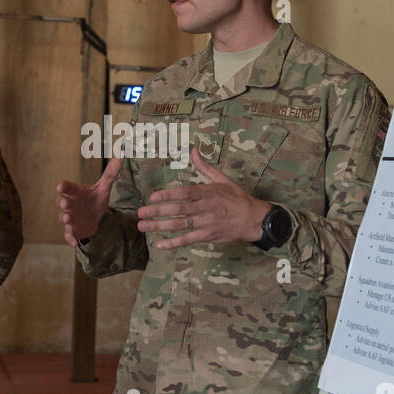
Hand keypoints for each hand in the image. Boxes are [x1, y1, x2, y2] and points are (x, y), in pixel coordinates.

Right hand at [56, 156, 122, 246]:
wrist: (94, 217)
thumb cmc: (95, 199)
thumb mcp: (103, 188)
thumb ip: (110, 175)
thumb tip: (120, 158)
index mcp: (75, 192)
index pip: (67, 187)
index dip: (63, 187)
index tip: (60, 186)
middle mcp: (70, 204)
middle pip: (62, 202)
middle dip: (62, 203)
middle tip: (64, 203)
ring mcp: (70, 218)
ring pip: (64, 218)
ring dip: (65, 218)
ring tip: (67, 218)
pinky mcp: (73, 230)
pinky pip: (69, 235)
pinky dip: (70, 239)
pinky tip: (73, 244)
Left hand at [137, 146, 270, 249]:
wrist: (253, 219)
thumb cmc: (236, 197)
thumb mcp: (222, 179)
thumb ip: (204, 166)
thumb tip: (194, 149)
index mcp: (207, 192)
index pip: (185, 193)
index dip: (168, 195)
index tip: (152, 197)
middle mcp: (205, 208)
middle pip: (178, 210)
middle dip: (158, 212)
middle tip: (140, 213)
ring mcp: (206, 223)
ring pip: (180, 225)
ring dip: (160, 227)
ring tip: (143, 227)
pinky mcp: (208, 236)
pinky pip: (188, 240)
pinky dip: (174, 243)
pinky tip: (160, 244)